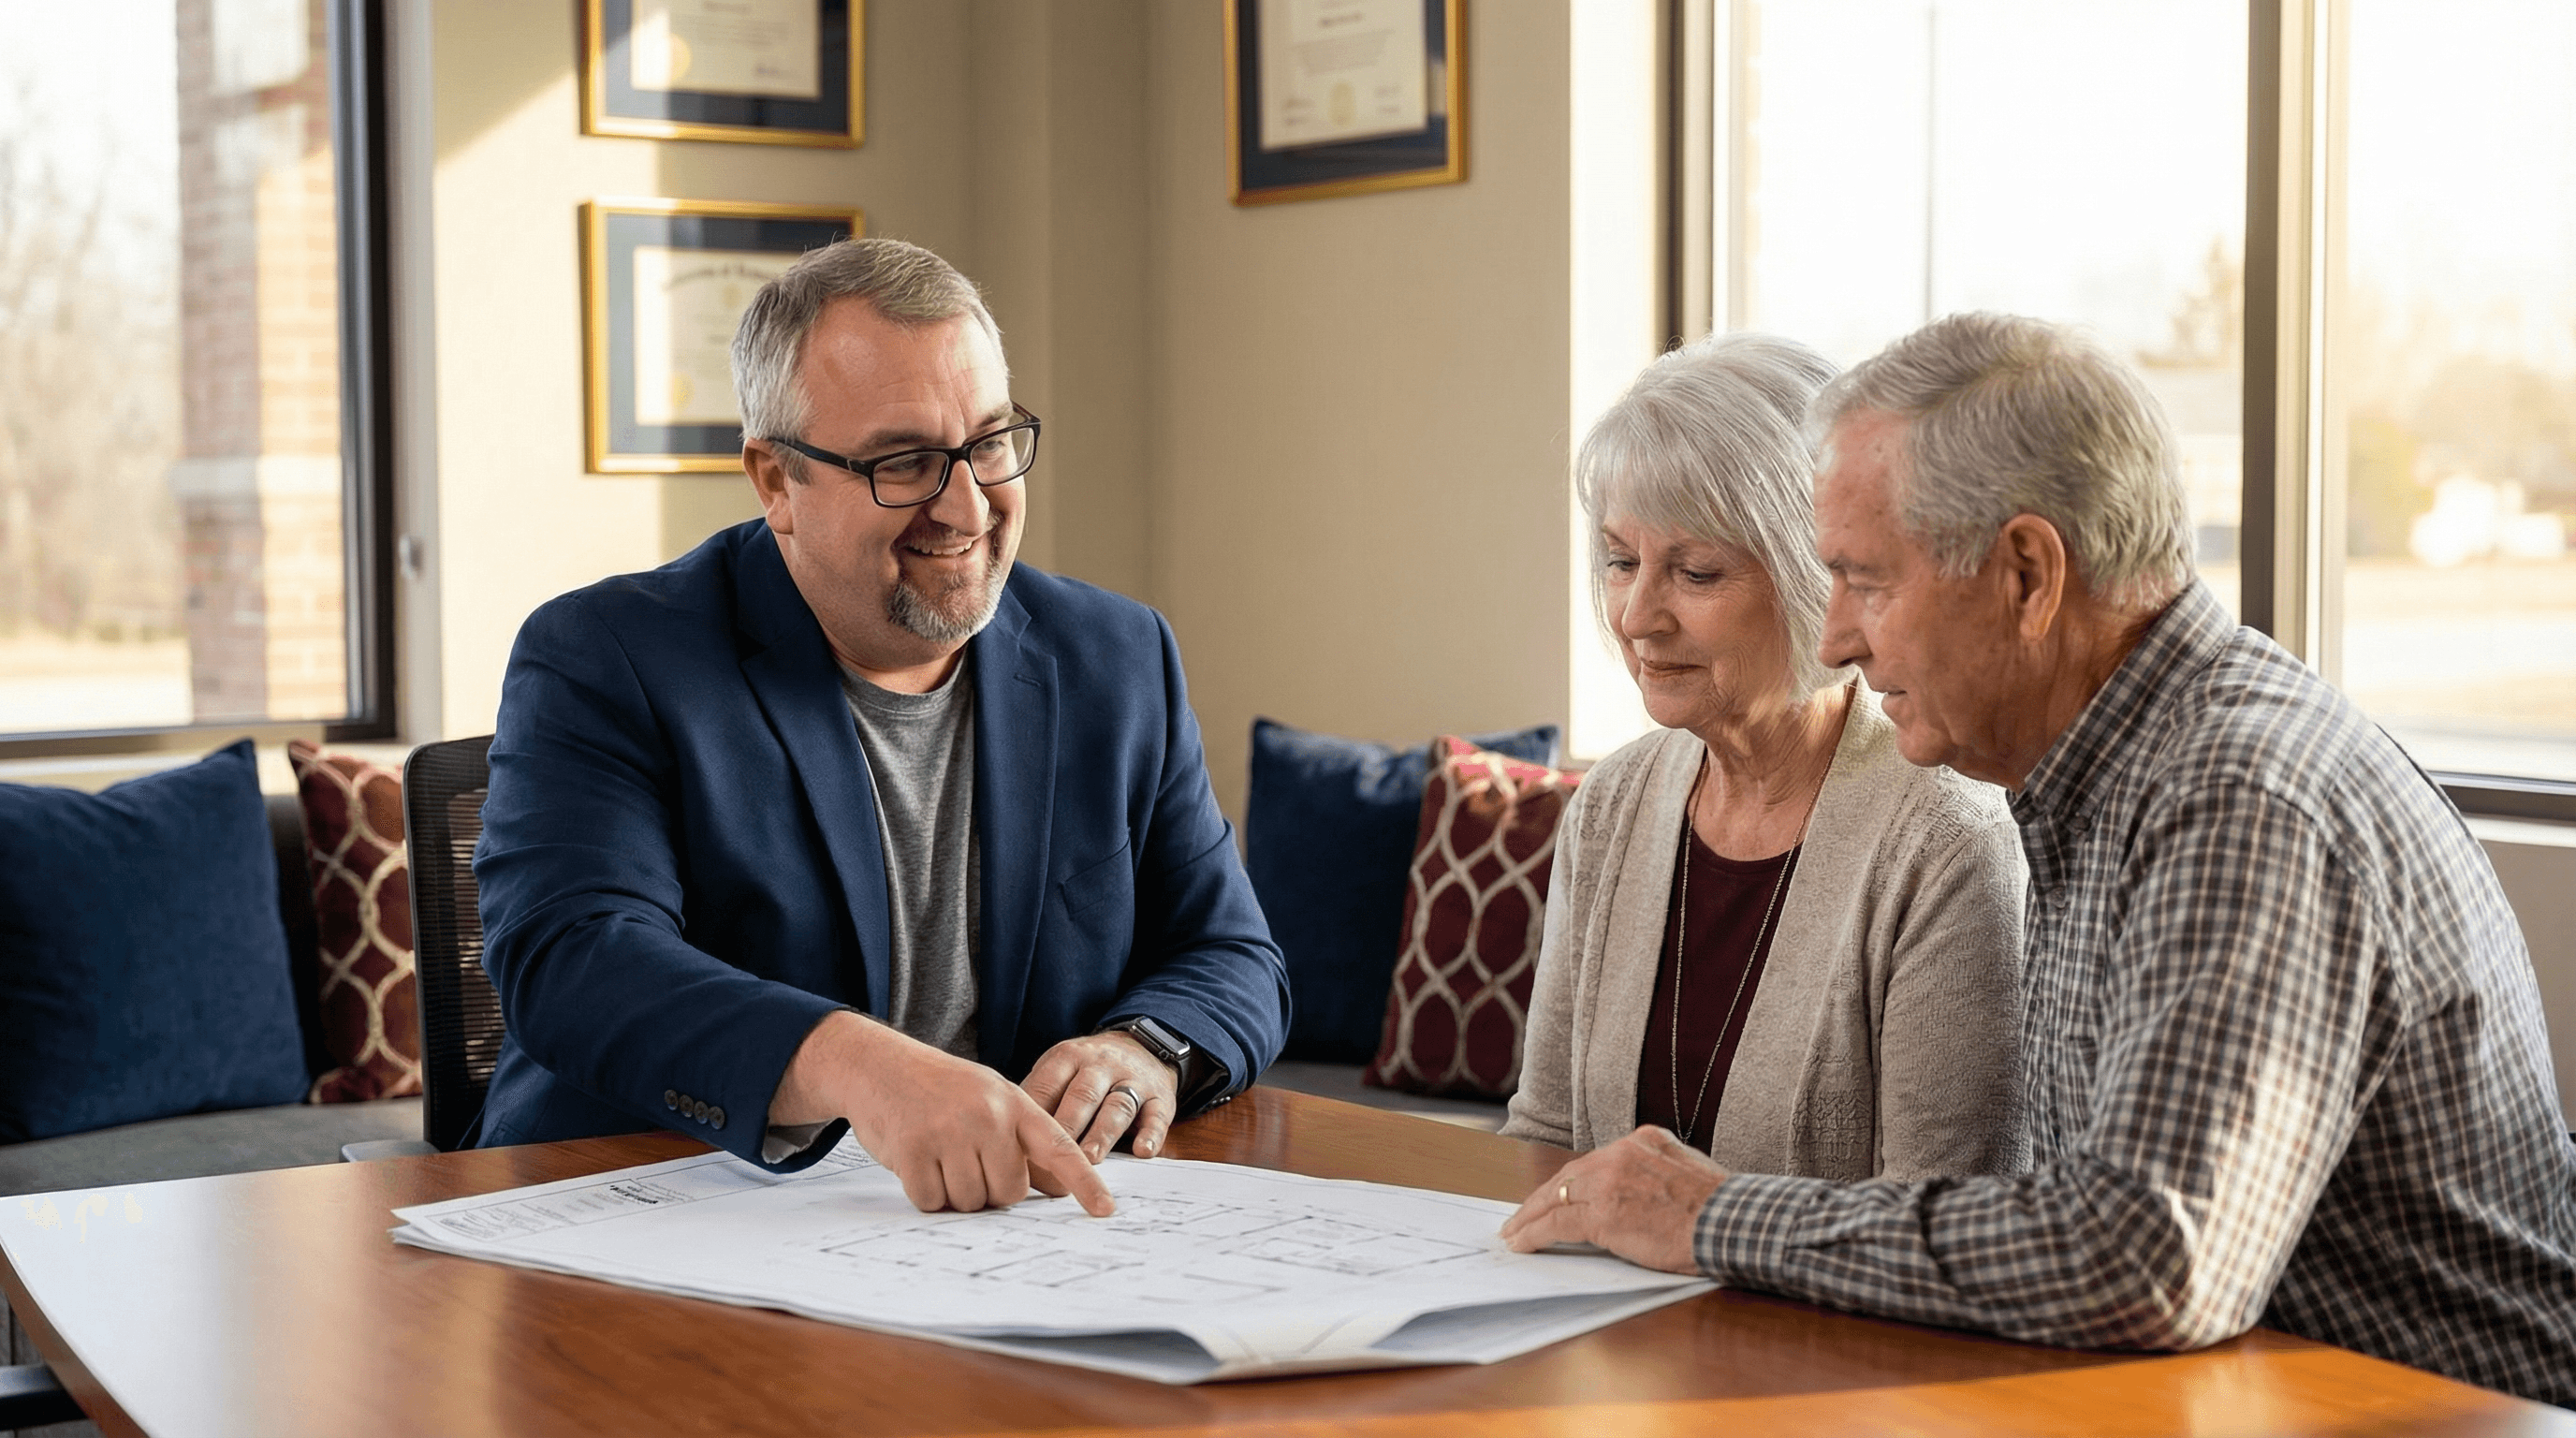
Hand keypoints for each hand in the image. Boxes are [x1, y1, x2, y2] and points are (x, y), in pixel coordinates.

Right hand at [770, 1011, 1113, 1216]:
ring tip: (939, 1156)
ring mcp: (950, 1131)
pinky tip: (917, 1162)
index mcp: (1014, 1102)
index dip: (1085, 1182)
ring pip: (970, 1202)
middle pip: (1008, 1193)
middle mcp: (988, 1115)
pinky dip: (925, 1193)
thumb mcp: (989, 1100)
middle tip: (964, 1161)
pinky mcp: (914, 1150)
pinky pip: (932, 1202)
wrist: (878, 1064)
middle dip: (987, 1190)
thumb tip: (1058, 1188)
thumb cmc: (940, 1090)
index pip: (1058, 1147)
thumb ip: (1023, 1141)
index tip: (1105, 1210)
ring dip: (953, 1193)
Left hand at [1021, 1031, 1180, 1161]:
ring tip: (1089, 1158)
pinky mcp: (1160, 1097)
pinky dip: (1151, 1134)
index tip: (1019, 1147)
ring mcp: (1132, 1080)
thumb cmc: (1088, 1071)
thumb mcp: (1060, 1071)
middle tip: (1052, 1157)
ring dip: (1103, 1132)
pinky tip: (1143, 1150)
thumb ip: (1040, 1100)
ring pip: (1117, 1105)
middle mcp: (1100, 1065)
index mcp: (1067, 1057)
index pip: (1047, 1085)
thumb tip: (1006, 1143)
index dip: (1033, 1117)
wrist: (1143, 1046)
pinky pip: (1156, 1115)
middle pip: (1082, 1095)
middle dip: (1067, 1126)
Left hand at [1498, 1125, 1726, 1274]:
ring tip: (1514, 1232)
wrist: (1733, 1222)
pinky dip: (1535, 1233)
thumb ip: (1657, 1174)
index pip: (1594, 1162)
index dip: (1570, 1182)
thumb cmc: (1722, 1210)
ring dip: (1530, 1216)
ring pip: (1555, 1197)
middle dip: (1541, 1197)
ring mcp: (1610, 1181)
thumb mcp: (1687, 1172)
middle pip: (1569, 1175)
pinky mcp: (1603, 1213)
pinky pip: (1557, 1223)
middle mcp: (1622, 1153)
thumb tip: (1637, 1195)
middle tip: (1522, 1214)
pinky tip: (1523, 1243)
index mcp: (1643, 1140)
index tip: (1556, 1194)